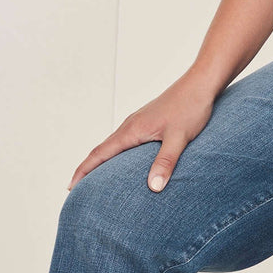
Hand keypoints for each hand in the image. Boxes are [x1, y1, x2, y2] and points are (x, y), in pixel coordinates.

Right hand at [66, 69, 219, 192]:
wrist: (202, 83)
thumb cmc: (191, 107)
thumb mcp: (179, 138)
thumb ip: (166, 161)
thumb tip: (152, 187)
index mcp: (132, 129)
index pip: (100, 153)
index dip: (84, 171)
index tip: (70, 187)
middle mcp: (131, 125)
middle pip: (102, 149)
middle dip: (88, 169)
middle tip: (78, 189)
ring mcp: (139, 121)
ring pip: (114, 144)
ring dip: (102, 160)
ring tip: (97, 179)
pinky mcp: (149, 121)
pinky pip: (126, 140)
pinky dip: (118, 153)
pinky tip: (125, 161)